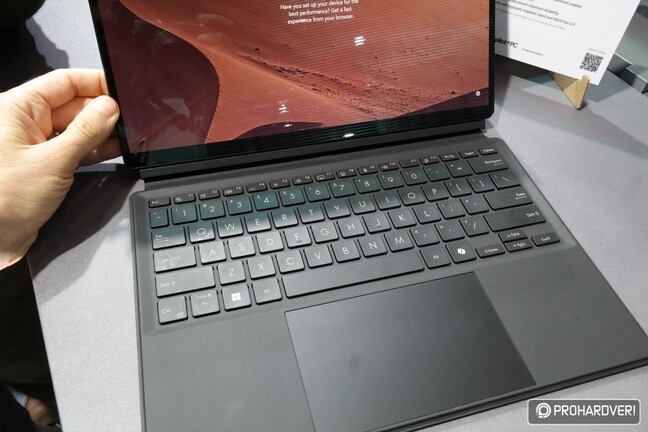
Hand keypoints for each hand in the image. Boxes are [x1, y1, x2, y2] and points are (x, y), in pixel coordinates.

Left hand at [0, 69, 120, 268]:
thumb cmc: (3, 200)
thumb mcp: (53, 161)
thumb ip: (86, 132)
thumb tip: (109, 108)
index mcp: (16, 109)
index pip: (63, 82)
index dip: (94, 82)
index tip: (121, 87)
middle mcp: (24, 124)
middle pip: (73, 105)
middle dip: (103, 110)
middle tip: (130, 118)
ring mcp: (35, 146)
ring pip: (76, 129)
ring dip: (102, 132)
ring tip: (128, 134)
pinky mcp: (44, 167)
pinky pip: (74, 150)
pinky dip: (94, 150)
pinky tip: (114, 150)